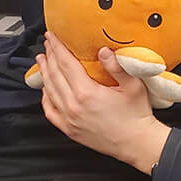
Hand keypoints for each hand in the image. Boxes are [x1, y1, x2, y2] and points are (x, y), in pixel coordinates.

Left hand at [35, 34, 170, 172]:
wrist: (137, 143)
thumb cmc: (137, 116)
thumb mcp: (134, 87)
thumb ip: (117, 67)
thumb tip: (103, 51)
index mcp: (87, 93)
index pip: (66, 64)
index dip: (57, 48)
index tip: (52, 37)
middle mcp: (73, 105)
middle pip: (54, 75)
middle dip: (49, 56)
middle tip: (47, 44)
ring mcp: (69, 119)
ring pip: (49, 90)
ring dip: (44, 73)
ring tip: (43, 60)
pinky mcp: (69, 129)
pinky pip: (49, 110)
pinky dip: (45, 96)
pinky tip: (46, 88)